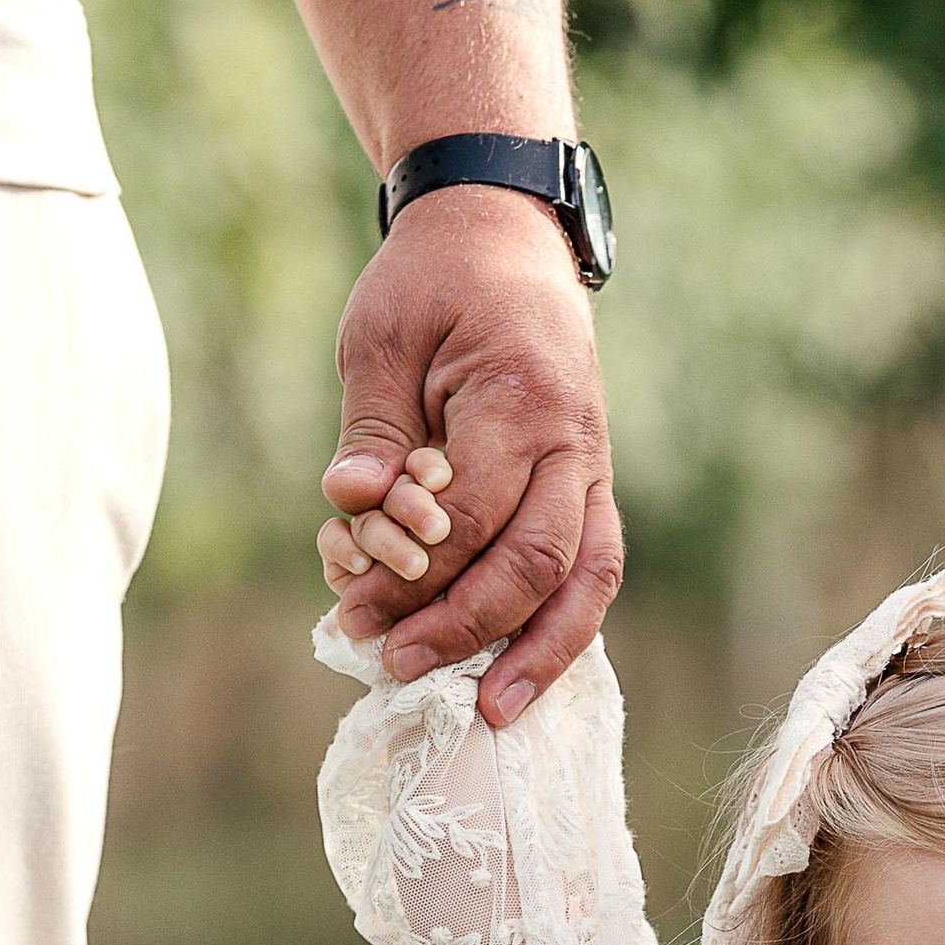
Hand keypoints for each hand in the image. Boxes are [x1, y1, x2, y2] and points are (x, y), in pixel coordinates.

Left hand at [323, 184, 623, 728]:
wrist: (506, 232)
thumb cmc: (435, 280)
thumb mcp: (381, 335)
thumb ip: (372, 426)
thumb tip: (351, 505)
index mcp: (519, 395)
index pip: (469, 515)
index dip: (411, 572)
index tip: (350, 606)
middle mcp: (573, 440)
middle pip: (532, 562)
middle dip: (463, 625)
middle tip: (393, 665)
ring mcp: (594, 467)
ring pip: (585, 581)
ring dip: (538, 653)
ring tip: (490, 712)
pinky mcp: (593, 487)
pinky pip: (593, 570)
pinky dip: (564, 629)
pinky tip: (522, 673)